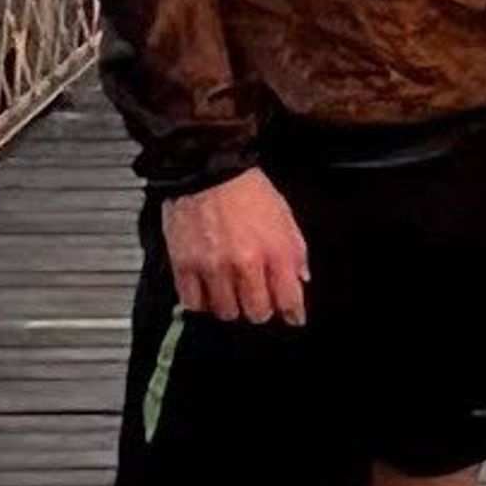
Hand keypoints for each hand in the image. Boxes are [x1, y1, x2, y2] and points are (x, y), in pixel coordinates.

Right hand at [162, 168, 309, 324]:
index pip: (288, 300)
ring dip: (231, 305)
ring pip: (226, 312)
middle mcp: (245, 264)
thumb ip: (295, 252)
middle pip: (256, 313)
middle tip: (257, 297)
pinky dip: (202, 301)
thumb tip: (300, 279)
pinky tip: (207, 288)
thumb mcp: (284, 216)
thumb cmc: (246, 189)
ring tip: (231, 290)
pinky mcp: (185, 266)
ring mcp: (213, 268)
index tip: (292, 316)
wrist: (207, 169)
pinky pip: (194, 303)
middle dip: (260, 308)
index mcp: (274, 251)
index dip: (292, 313)